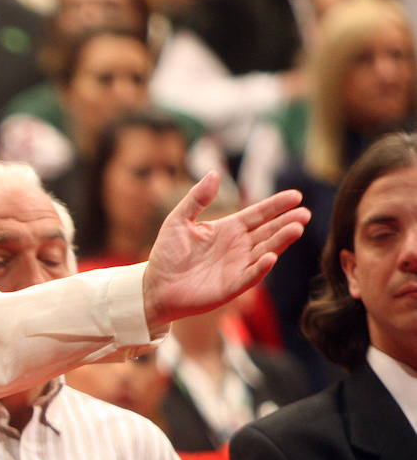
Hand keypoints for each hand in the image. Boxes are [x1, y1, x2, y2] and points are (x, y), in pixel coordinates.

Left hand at [143, 172, 307, 327]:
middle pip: (268, 232)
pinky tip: (271, 257)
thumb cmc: (167, 254)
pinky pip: (250, 275)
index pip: (258, 214)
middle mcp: (239, 247)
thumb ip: (197, 198)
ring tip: (296, 228)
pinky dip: (261, 267)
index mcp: (228, 229)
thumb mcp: (178, 220)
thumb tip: (214, 173)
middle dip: (287, 222)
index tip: (296, 195)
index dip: (276, 205)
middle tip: (304, 213)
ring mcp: (238, 267)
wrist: (156, 286)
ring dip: (280, 241)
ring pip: (265, 251)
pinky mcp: (232, 287)